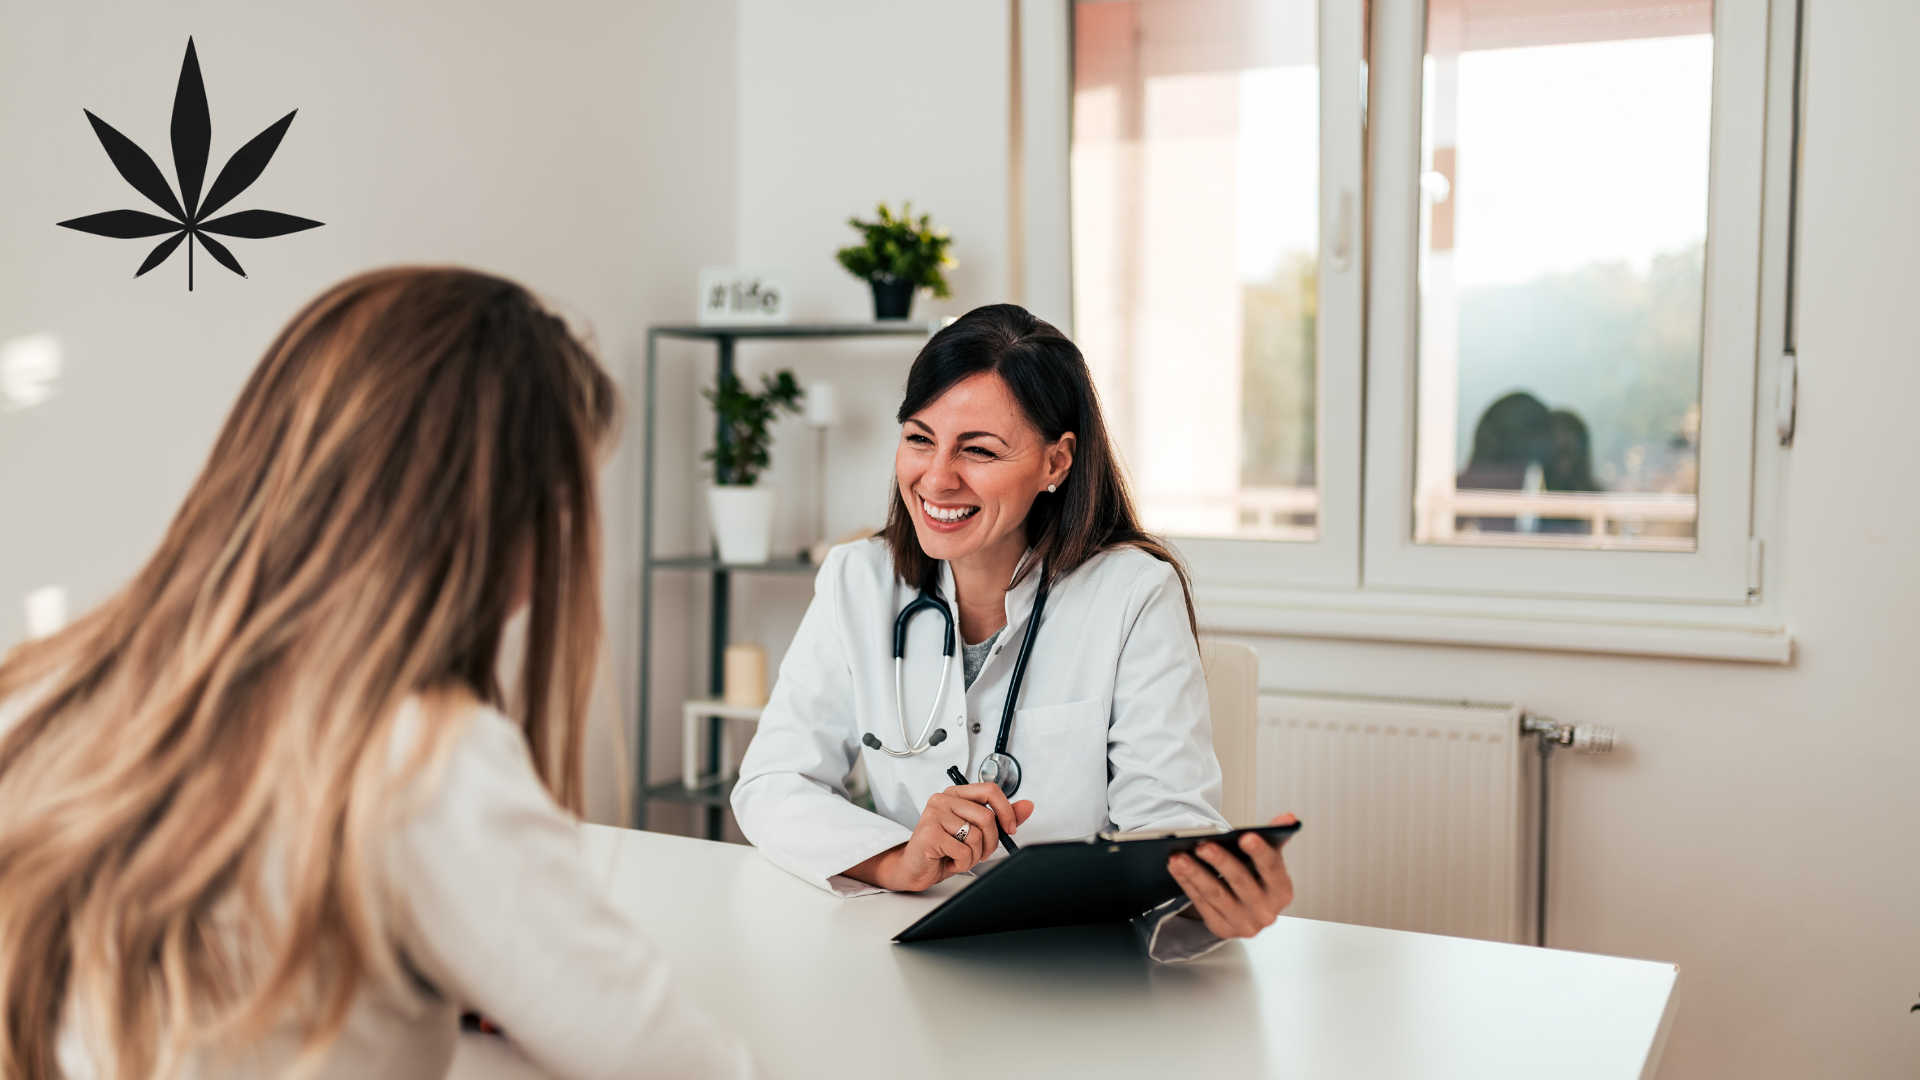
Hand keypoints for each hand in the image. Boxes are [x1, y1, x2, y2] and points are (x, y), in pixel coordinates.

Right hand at [843, 783, 1034, 891]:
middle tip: (981, 853)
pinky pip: (964, 851)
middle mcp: (943, 800)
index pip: (990, 790)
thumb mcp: (975, 832)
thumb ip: (1000, 818)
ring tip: (960, 857)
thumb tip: (1027, 806)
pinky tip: (949, 862)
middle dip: (991, 842)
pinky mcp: (929, 834)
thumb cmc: (942, 850)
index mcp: (955, 794)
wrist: (913, 868)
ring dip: (974, 855)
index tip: (1010, 828)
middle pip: (987, 817)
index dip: (1006, 810)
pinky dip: (962, 864)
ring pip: (977, 836)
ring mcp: (934, 815)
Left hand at [1167, 813, 1296, 939]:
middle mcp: (1265, 911)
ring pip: (1216, 895)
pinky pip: (1201, 904)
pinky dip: (1186, 884)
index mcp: (1282, 891)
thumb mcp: (1269, 859)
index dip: (1260, 852)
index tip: (1246, 836)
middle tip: (1203, 845)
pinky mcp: (1222, 929)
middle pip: (1241, 882)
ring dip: (1195, 873)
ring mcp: (1243, 923)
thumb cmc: (1258, 880)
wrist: (1249, 911)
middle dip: (1221, 862)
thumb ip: (1276, 836)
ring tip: (1179, 856)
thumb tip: (1287, 818)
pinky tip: (1176, 868)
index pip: (1272, 869)